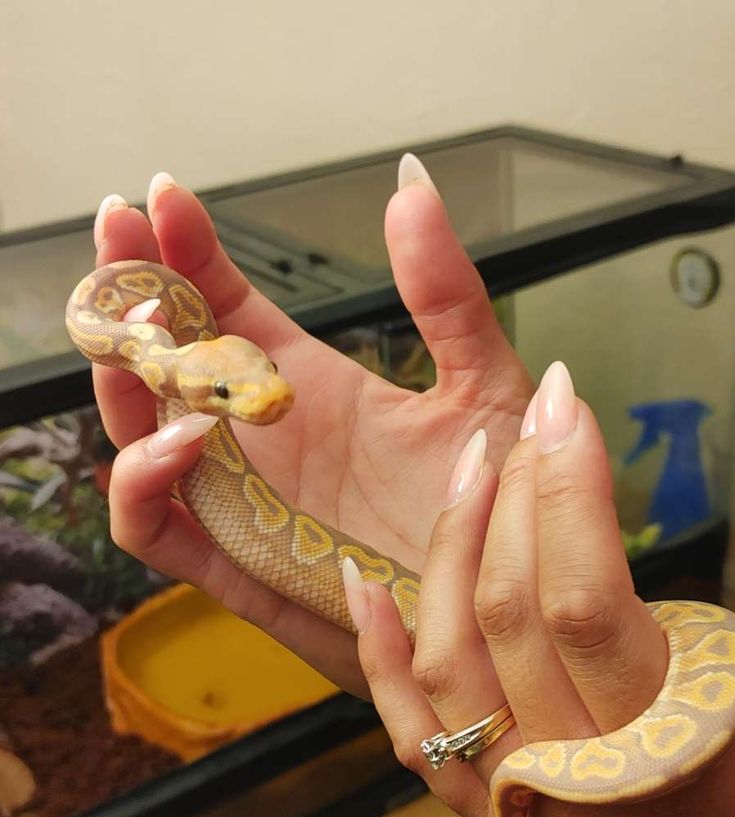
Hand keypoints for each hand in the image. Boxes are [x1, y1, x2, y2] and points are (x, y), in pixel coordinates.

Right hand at [93, 162, 532, 694]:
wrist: (507, 609)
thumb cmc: (499, 503)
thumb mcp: (485, 385)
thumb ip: (446, 294)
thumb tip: (412, 182)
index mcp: (305, 387)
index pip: (221, 308)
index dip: (186, 253)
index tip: (165, 196)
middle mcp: (260, 439)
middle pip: (162, 362)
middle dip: (129, 293)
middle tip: (120, 229)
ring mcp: (243, 502)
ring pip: (138, 437)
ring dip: (122, 379)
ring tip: (140, 326)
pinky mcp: (238, 570)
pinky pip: (156, 529)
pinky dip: (142, 483)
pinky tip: (179, 438)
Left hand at [349, 361, 734, 816]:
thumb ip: (710, 649)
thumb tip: (653, 565)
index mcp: (653, 750)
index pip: (582, 596)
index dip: (568, 491)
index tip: (566, 408)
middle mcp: (563, 767)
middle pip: (508, 607)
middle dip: (517, 495)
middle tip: (530, 418)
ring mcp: (506, 790)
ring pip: (446, 651)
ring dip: (450, 545)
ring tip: (472, 466)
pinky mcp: (475, 807)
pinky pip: (405, 724)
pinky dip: (375, 648)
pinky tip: (358, 580)